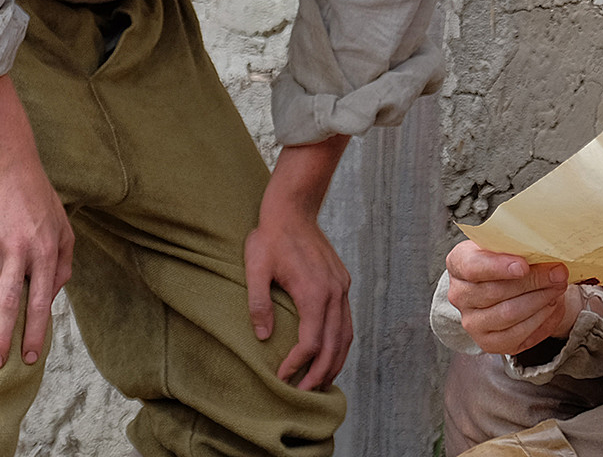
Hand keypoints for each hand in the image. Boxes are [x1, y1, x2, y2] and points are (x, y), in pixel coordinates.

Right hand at [0, 75, 73, 369]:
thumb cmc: (40, 203)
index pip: (40, 302)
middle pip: (8, 304)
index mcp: (45, 254)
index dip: (34, 332)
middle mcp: (18, 253)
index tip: (28, 358)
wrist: (9, 168)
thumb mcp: (64, 231)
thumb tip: (54, 297)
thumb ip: (64, 264)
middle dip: (1, 338)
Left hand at [245, 211, 351, 389]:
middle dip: (320, 373)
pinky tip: (330, 353)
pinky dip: (341, 342)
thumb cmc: (270, 237)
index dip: (297, 364)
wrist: (294, 208)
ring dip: (336, 362)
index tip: (282, 377)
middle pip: (334, 345)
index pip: (311, 342)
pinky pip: (347, 320)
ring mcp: (341, 287)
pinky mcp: (342, 282)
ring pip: (346, 335)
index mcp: (314, 292)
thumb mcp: (255, 268)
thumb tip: (262, 337)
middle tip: (305, 394)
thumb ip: (258, 303)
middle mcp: (334, 293)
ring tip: (321, 382)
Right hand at [445, 240, 579, 354]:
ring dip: (541, 300)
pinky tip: (552, 306)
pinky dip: (541, 320)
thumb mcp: (504, 245)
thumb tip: (545, 252)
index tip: (523, 266)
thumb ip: (517, 247)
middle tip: (558, 273)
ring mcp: (472, 322)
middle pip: (497, 292)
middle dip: (533, 282)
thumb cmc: (504, 261)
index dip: (498, 267)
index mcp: (458, 264)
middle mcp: (459, 295)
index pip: (473, 267)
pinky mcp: (489, 343)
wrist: (501, 285)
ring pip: (509, 314)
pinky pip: (518, 335)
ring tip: (558, 287)